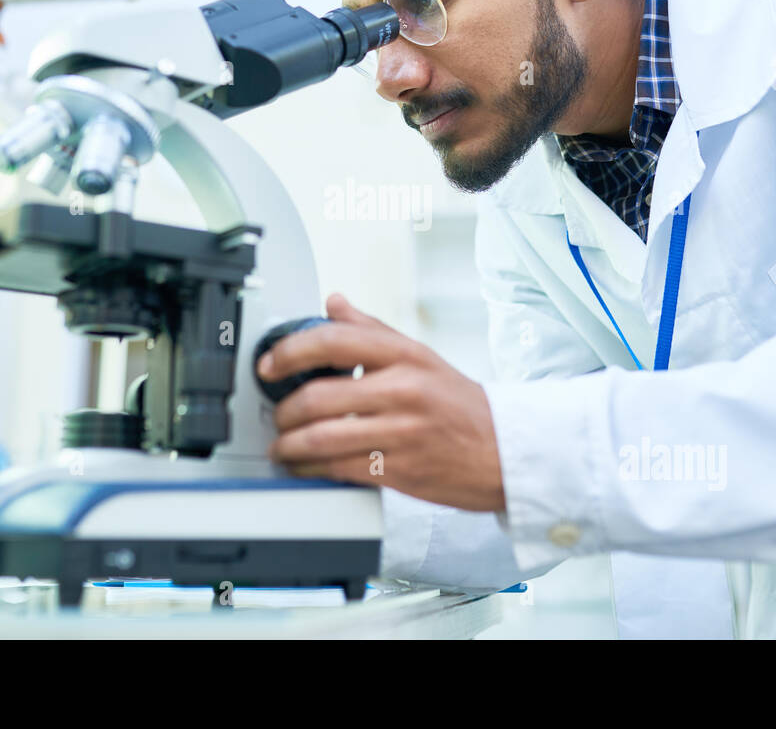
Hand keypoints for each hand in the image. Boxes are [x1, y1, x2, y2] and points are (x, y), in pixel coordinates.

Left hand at [262, 293, 505, 511]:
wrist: (506, 451)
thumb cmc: (461, 405)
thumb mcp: (421, 356)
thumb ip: (372, 330)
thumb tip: (334, 303)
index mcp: (404, 355)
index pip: (334, 340)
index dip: (290, 352)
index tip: (269, 365)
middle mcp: (402, 390)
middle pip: (319, 396)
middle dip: (284, 411)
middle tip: (275, 415)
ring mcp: (401, 432)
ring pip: (323, 438)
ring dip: (289, 445)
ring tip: (280, 446)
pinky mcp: (400, 470)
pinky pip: (340, 469)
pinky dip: (310, 469)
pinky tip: (302, 466)